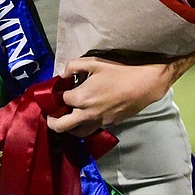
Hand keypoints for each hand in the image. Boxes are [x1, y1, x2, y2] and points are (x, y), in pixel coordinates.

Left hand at [45, 56, 171, 137]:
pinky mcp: (109, 124)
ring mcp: (99, 122)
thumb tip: (63, 74)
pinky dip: (85, 125)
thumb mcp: (93, 62)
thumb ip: (73, 66)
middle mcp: (87, 114)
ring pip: (77, 132)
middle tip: (51, 115)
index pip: (60, 100)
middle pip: (62, 126)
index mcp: (81, 98)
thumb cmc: (118, 71)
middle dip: (53, 122)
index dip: (55, 95)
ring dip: (69, 127)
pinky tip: (88, 115)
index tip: (56, 90)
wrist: (143, 85)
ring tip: (68, 117)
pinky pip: (92, 129)